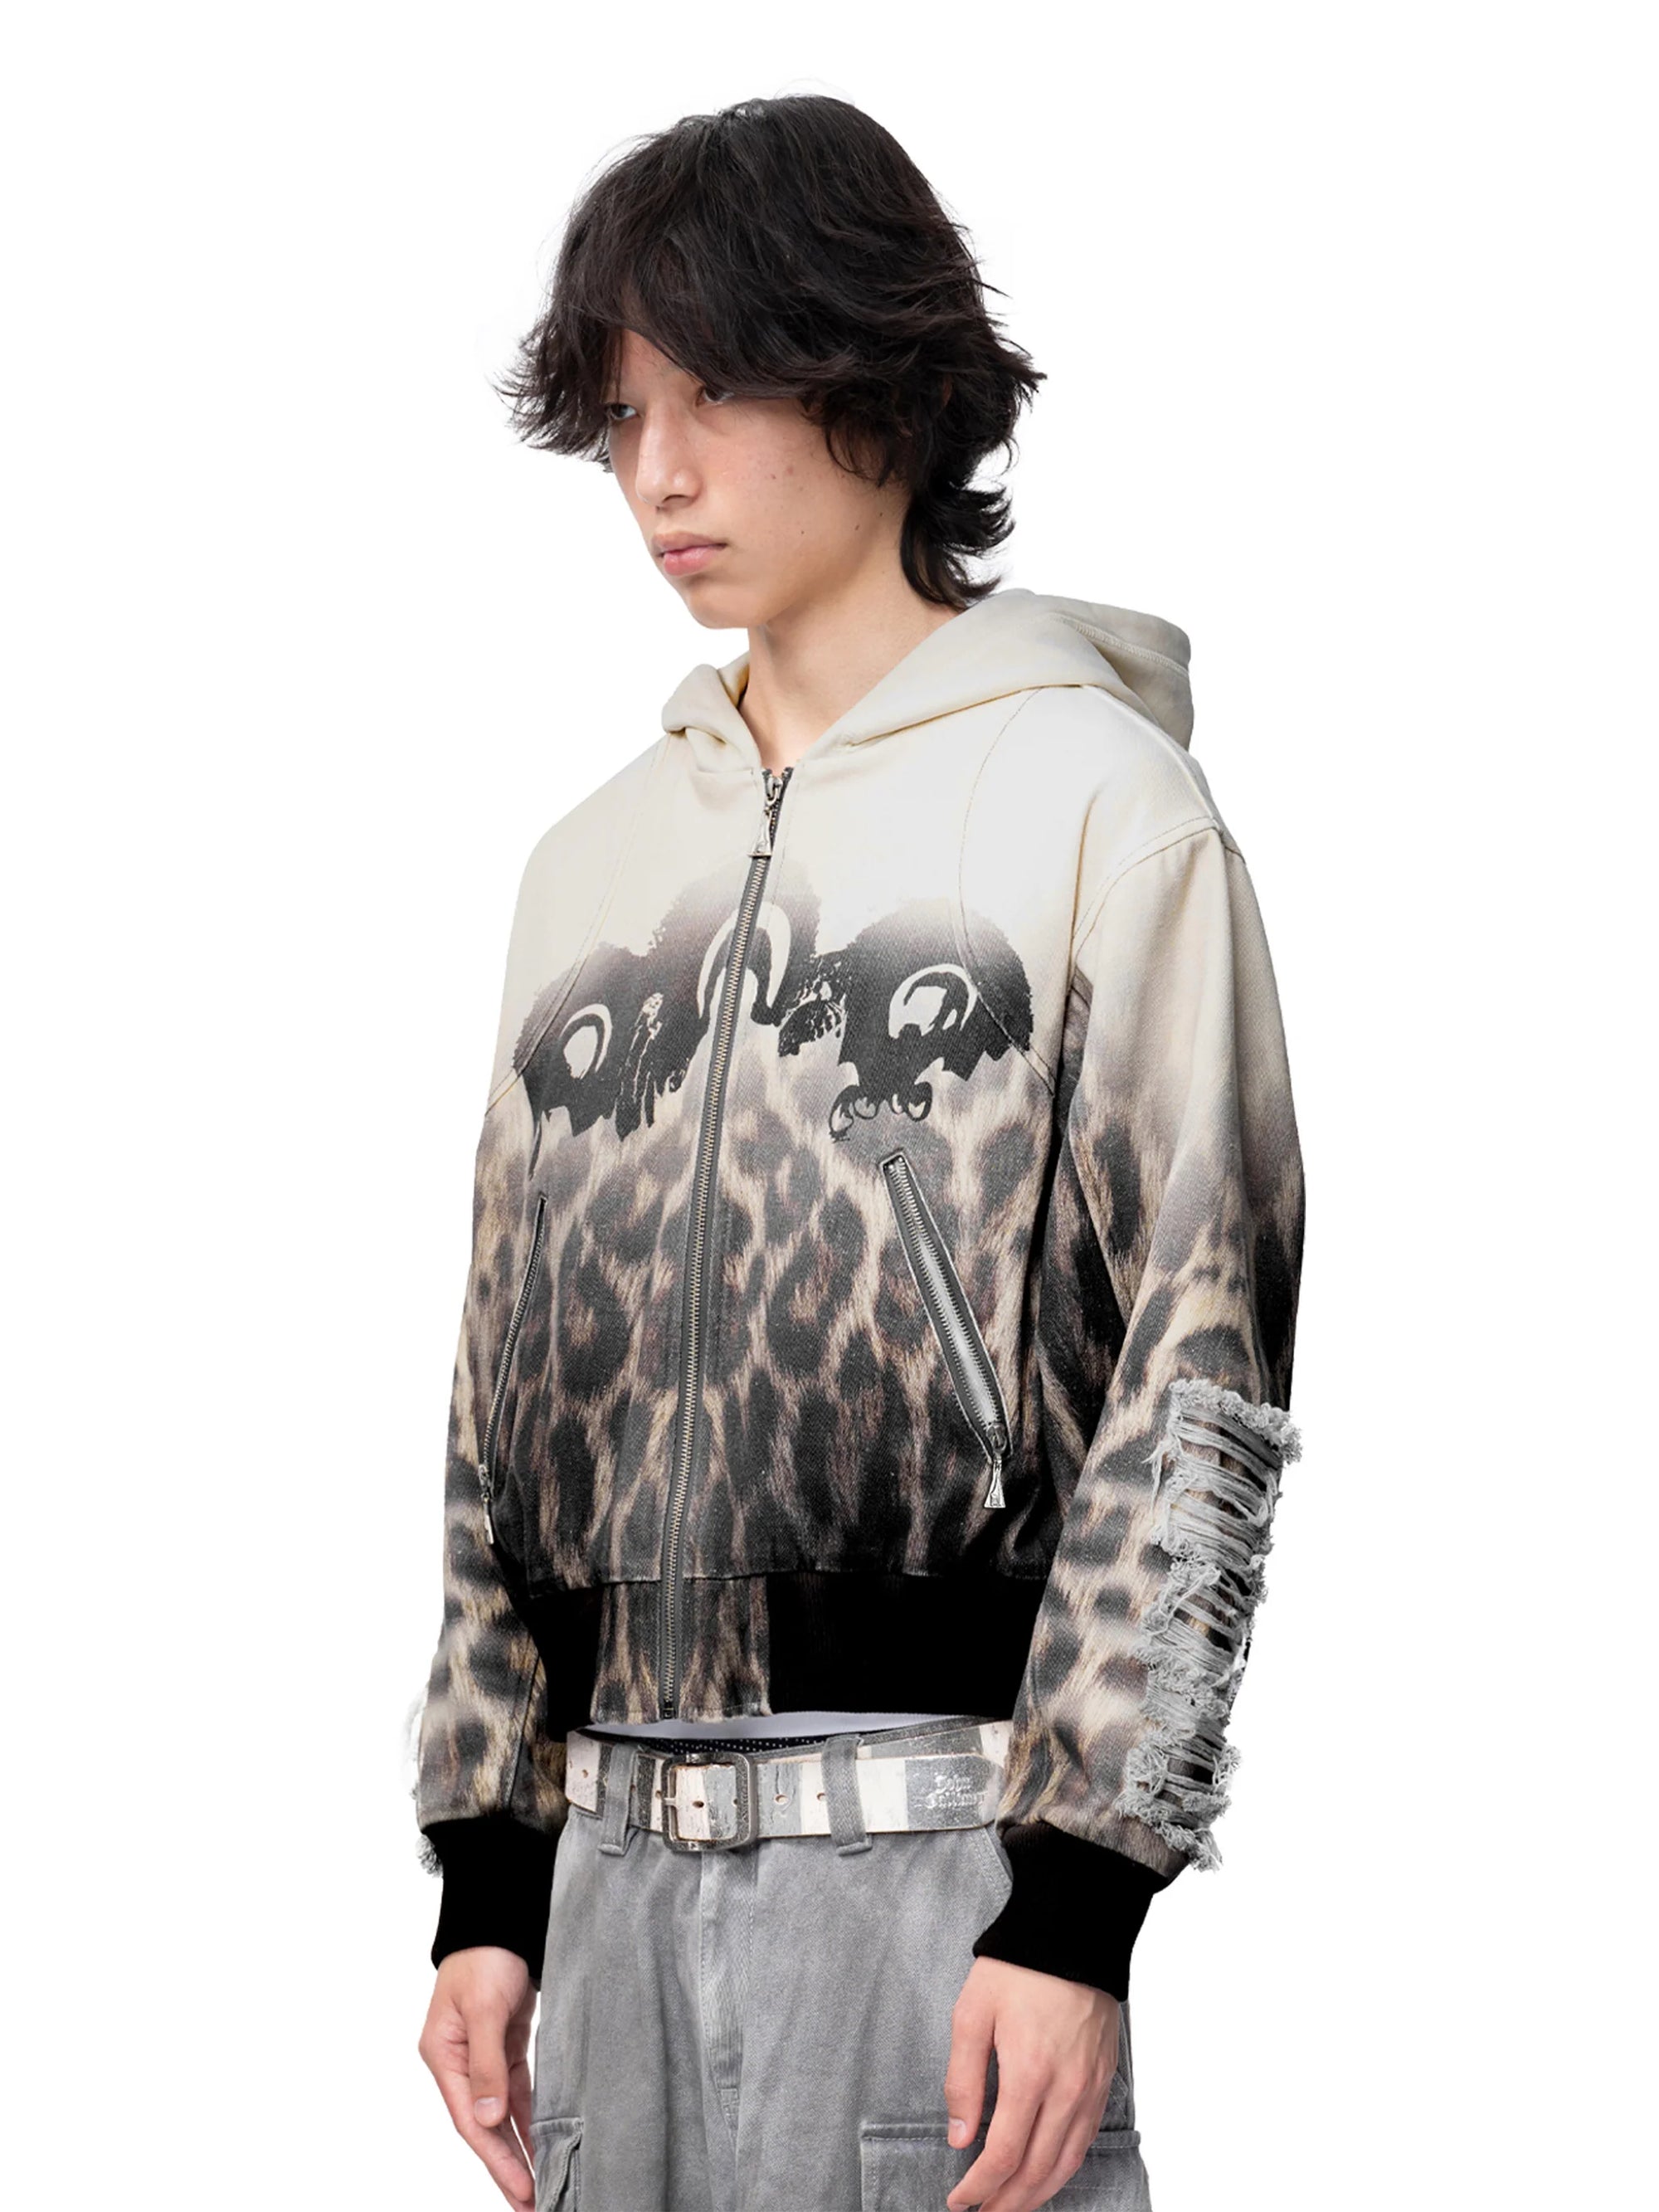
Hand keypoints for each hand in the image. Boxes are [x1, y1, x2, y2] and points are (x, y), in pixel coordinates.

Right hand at [418, 1946, 538, 2205]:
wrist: (500, 1918)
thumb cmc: (485, 1954)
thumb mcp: (484, 2007)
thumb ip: (485, 2064)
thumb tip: (487, 2119)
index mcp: (443, 2056)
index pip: (470, 2120)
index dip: (496, 2158)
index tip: (523, 2187)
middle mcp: (459, 2062)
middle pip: (484, 2125)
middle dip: (508, 2166)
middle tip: (533, 2203)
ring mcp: (481, 2055)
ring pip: (503, 2113)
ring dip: (521, 2146)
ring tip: (542, 2184)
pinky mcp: (504, 2045)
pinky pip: (519, 2091)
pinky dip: (530, 2115)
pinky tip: (545, 2140)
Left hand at [942, 1955, 1120, 2211]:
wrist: (1072, 1932)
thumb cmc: (1017, 1968)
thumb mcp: (972, 2013)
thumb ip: (963, 2079)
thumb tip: (960, 2136)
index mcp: (1029, 2073)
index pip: (1003, 2155)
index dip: (979, 2188)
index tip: (958, 2201)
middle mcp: (1066, 2089)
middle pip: (1037, 2171)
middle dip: (1006, 2203)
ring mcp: (1090, 2087)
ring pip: (1066, 2163)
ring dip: (1037, 2195)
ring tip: (1011, 2207)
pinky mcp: (1103, 2079)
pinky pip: (1085, 2140)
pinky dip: (1064, 2168)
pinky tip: (1047, 2174)